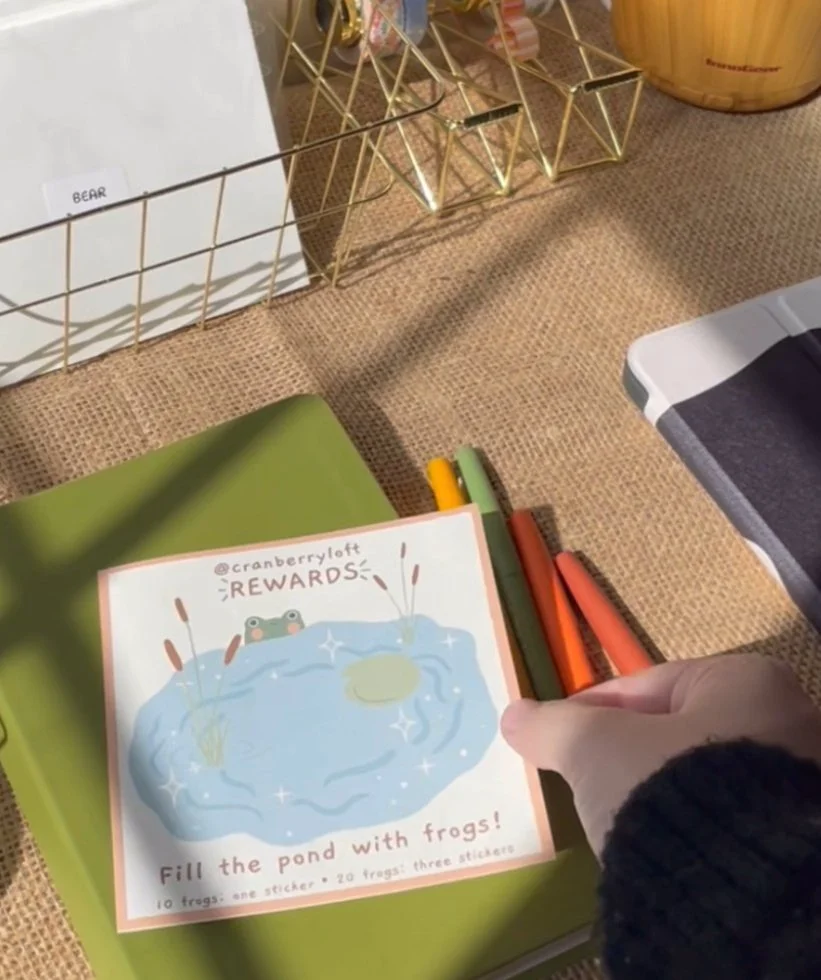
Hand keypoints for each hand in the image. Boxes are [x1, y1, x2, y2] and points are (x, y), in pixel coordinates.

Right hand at [501, 653, 820, 855]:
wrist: (736, 886)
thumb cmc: (668, 787)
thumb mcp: (595, 748)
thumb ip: (555, 726)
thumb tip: (515, 716)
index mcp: (746, 679)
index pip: (648, 685)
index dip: (592, 708)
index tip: (559, 735)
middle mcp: (787, 719)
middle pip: (678, 729)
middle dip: (628, 750)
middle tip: (583, 774)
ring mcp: (796, 778)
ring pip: (702, 775)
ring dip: (655, 788)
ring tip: (614, 814)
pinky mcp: (793, 832)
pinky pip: (725, 815)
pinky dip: (688, 822)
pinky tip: (655, 843)